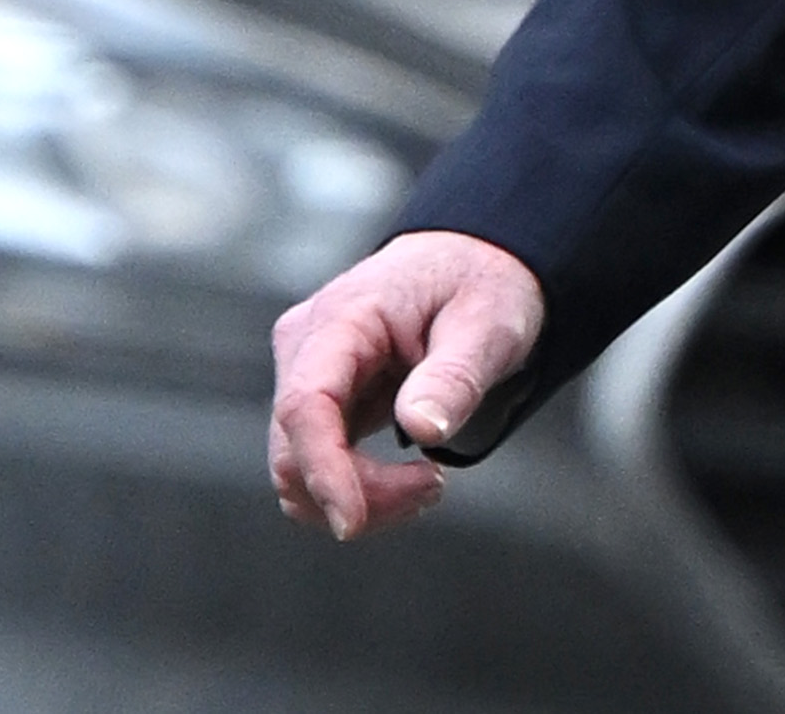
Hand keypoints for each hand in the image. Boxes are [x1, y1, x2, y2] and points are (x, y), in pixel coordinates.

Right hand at [268, 229, 545, 539]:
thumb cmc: (482, 283)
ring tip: (430, 483)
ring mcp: (308, 374)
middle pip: (295, 449)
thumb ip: (454, 375)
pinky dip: (357, 486)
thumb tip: (421, 429)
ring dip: (358, 496)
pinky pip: (318, 461)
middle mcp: (307, 346)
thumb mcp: (489, 322)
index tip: (351, 523)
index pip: (305, 404)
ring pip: (299, 467)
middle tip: (435, 488)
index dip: (323, 470)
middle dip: (357, 493)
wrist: (475, 261)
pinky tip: (410, 478)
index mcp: (342, 317)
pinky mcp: (322, 399)